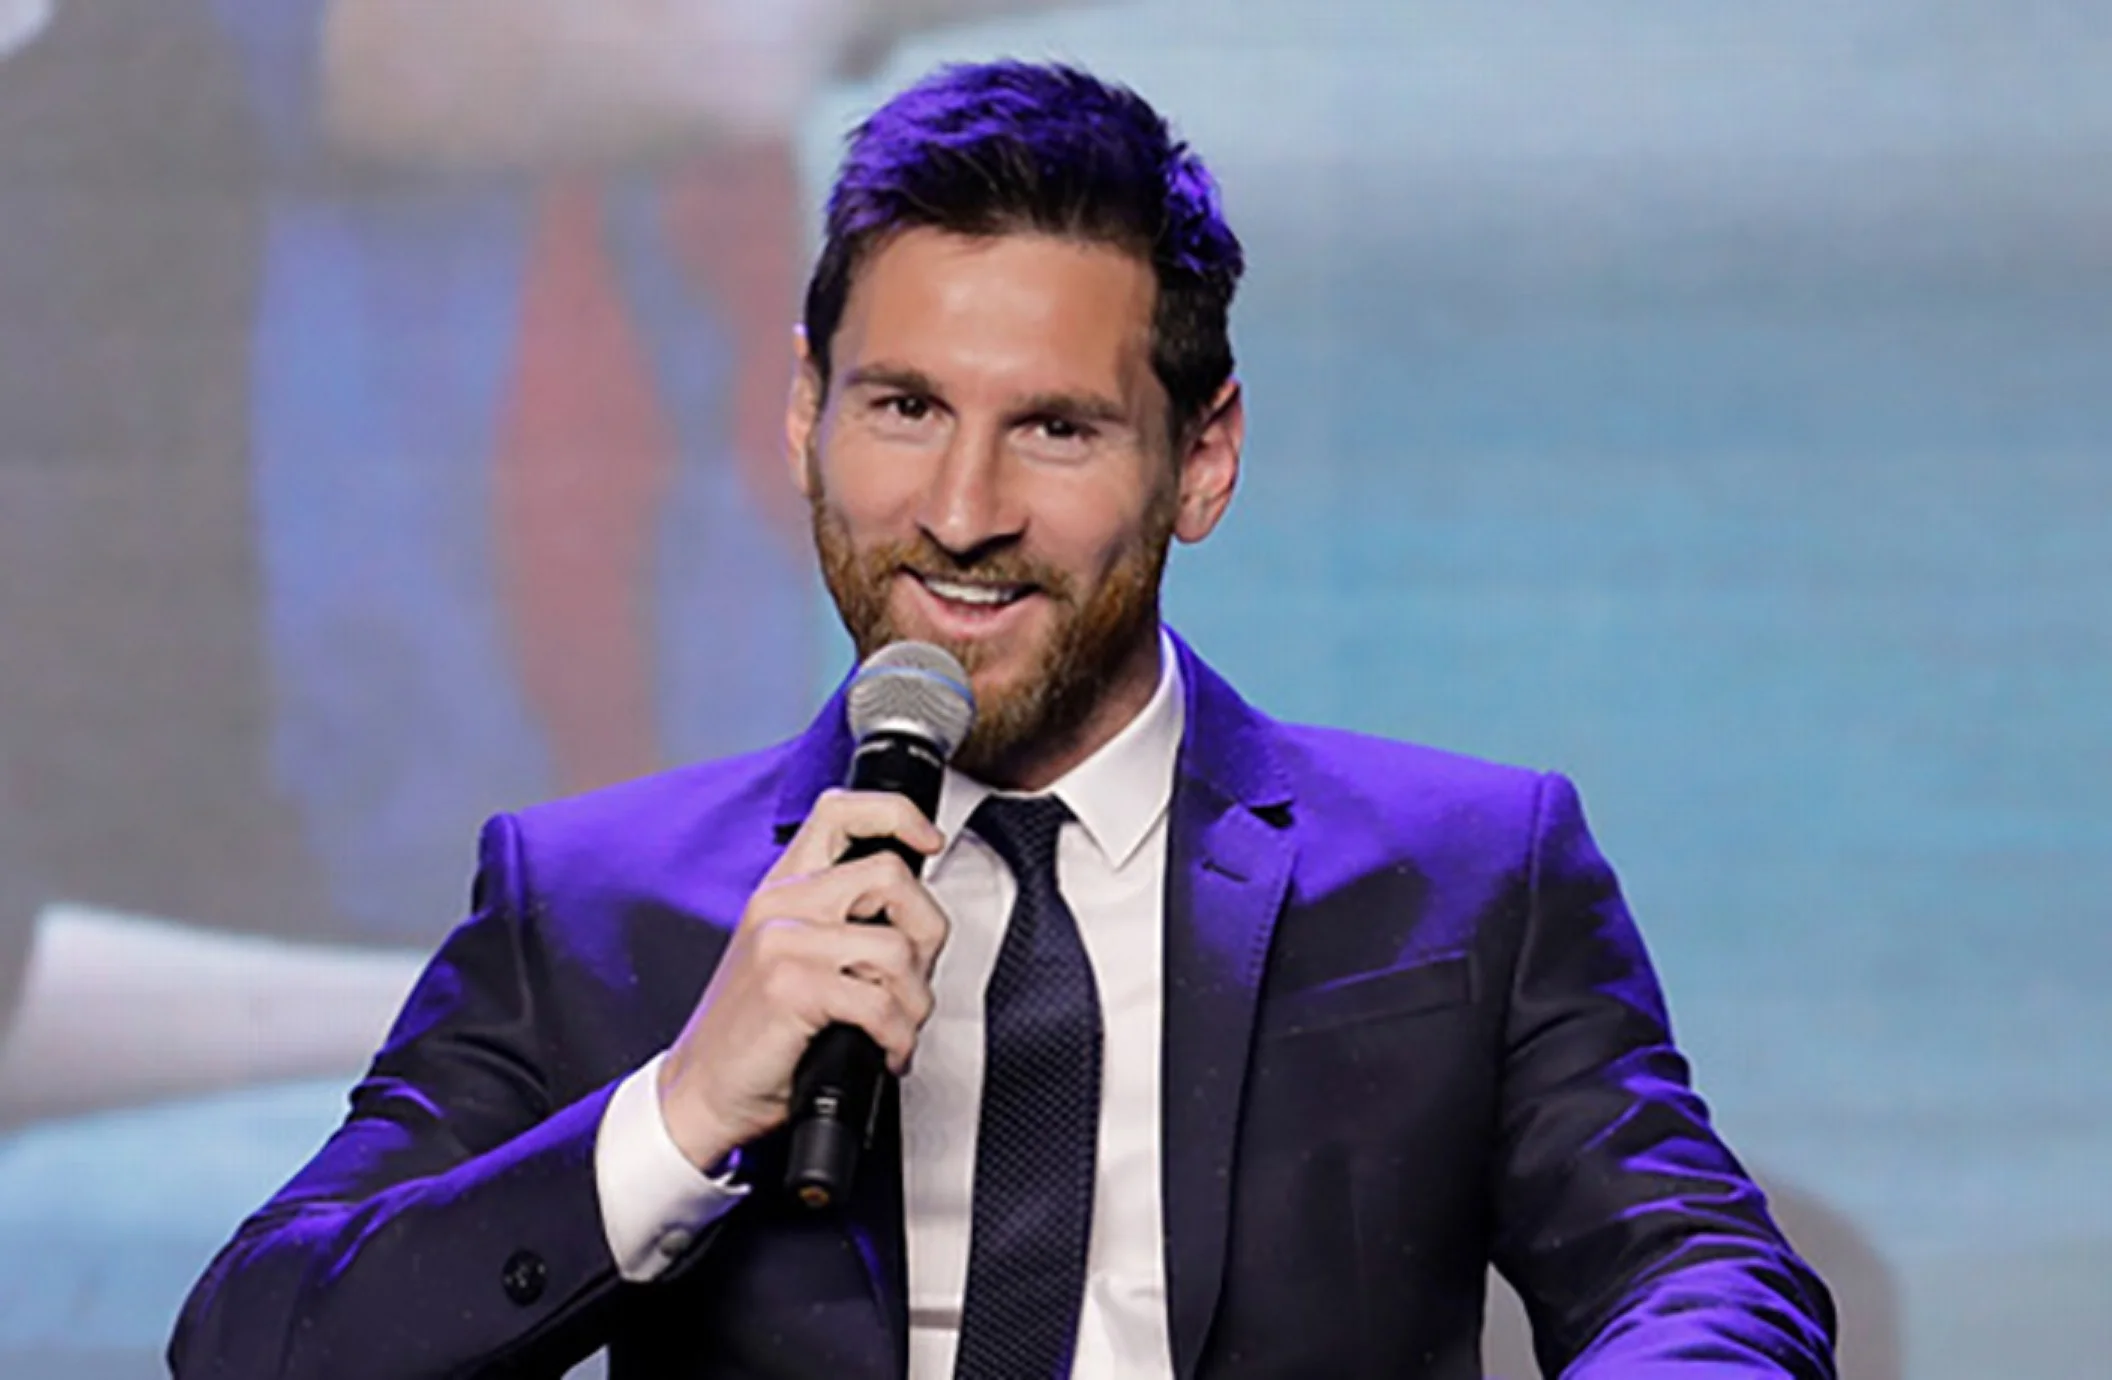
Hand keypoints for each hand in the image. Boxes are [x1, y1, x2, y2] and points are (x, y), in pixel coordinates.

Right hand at [655, 789, 947, 1170]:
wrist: (701, 1090)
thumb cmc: (752, 1033)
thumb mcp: (787, 956)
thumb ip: (838, 921)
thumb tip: (913, 917)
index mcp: (783, 887)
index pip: (841, 811)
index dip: (898, 814)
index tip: (929, 841)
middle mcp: (782, 903)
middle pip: (893, 876)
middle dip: (927, 933)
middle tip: (913, 978)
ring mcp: (784, 942)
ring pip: (897, 947)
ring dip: (915, 1002)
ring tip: (896, 1026)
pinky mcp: (791, 988)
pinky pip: (881, 1004)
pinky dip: (898, 1037)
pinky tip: (884, 1050)